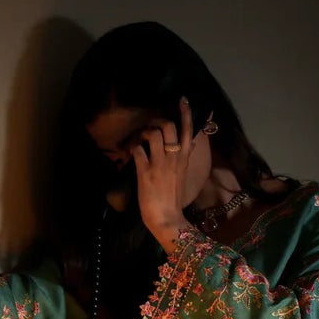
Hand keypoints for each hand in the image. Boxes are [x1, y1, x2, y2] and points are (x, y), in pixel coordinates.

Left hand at [131, 96, 198, 251]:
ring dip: (143, 133)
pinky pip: (137, 150)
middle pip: (168, 126)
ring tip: (139, 141)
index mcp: (184, 159)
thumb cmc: (174, 199)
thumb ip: (182, 158)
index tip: (183, 99)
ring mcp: (159, 164)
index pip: (188, 131)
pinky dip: (132, 148)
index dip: (186, 113)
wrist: (167, 218)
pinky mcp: (145, 172)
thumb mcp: (183, 175)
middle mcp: (174, 158)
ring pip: (152, 134)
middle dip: (156, 121)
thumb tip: (185, 144)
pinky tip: (130, 153)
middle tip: (150, 127)